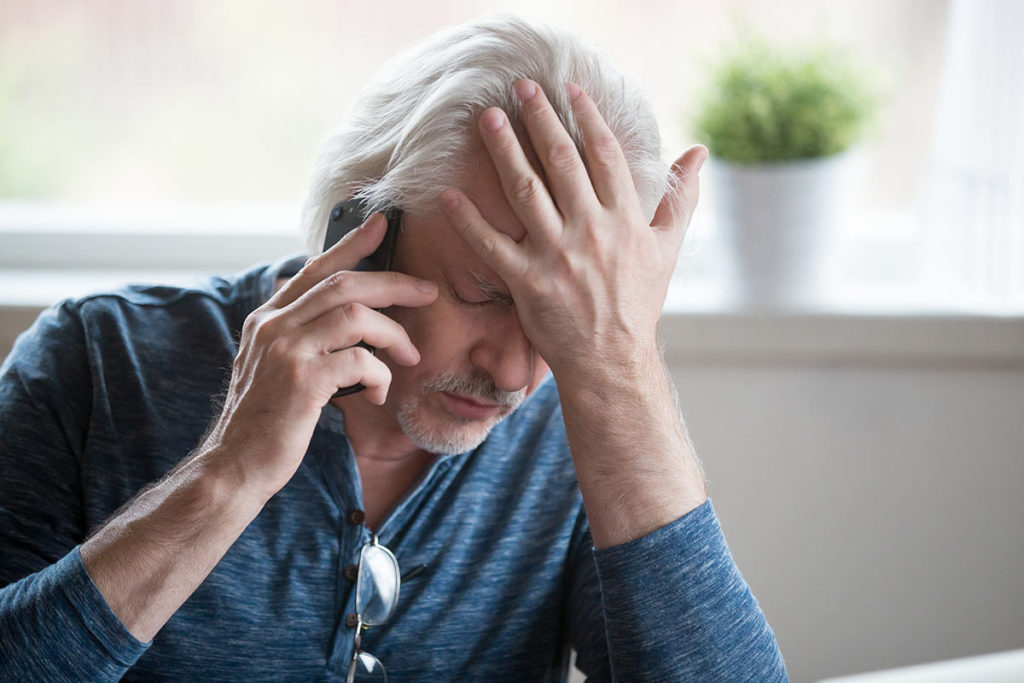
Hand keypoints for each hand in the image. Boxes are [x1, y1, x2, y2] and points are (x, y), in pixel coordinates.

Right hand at [202, 214, 437, 499]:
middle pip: (344, 283)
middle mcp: (273, 325)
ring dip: (394, 333)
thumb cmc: (266, 421)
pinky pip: (360, 361)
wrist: (236, 466)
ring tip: (410, 356)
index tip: (381, 224)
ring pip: (356, 315)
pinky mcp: (301, 380)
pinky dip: (380, 375)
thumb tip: (345, 318)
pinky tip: (378, 395)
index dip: (351, 243)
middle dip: (394, 283)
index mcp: (268, 319)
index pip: (315, 269)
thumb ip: (301, 338)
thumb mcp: (275, 367)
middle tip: (429, 292)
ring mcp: (285, 350)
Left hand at [441, 80, 705, 379]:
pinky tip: (451, 194)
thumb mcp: (668, 249)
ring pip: (525, 191)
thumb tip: (698, 152)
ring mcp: (557, 256)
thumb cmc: (639, 303)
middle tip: (519, 87)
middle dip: (539, 119)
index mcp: (625, 220)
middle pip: (560, 162)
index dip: (586, 117)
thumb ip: (681, 197)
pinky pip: (492, 246)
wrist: (613, 360)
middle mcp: (591, 231)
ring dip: (504, 151)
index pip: (603, 155)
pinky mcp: (527, 283)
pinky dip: (470, 220)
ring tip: (488, 119)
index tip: (568, 89)